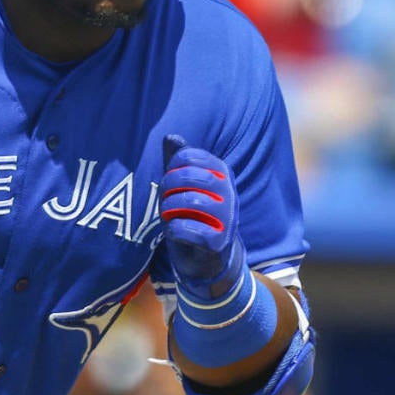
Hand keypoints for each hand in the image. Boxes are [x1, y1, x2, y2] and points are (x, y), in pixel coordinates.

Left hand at [160, 134, 244, 300]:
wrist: (206, 258)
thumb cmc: (192, 214)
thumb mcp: (182, 186)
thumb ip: (177, 162)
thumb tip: (171, 137)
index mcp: (221, 174)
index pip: (189, 156)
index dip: (171, 166)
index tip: (169, 177)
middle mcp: (229, 193)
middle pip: (192, 177)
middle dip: (169, 186)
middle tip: (165, 197)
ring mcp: (227, 219)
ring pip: (191, 202)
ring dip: (169, 208)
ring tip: (168, 215)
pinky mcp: (218, 243)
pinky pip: (190, 229)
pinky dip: (176, 229)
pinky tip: (175, 230)